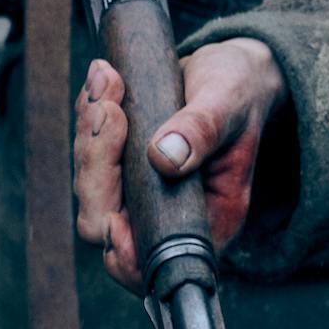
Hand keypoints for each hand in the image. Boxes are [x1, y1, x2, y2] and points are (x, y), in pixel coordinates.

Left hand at [72, 40, 286, 292]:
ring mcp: (141, 191)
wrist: (232, 71)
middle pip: (105, 218)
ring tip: (108, 80)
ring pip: (90, 184)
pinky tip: (104, 77)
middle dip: (97, 163)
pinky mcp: (123, 167)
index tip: (114, 213)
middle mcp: (170, 212)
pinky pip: (89, 153)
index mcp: (209, 215)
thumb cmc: (239, 91)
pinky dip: (89, 115)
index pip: (152, 257)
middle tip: (108, 107)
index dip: (122, 245)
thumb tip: (164, 158)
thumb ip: (201, 131)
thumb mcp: (228, 103)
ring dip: (90, 131)